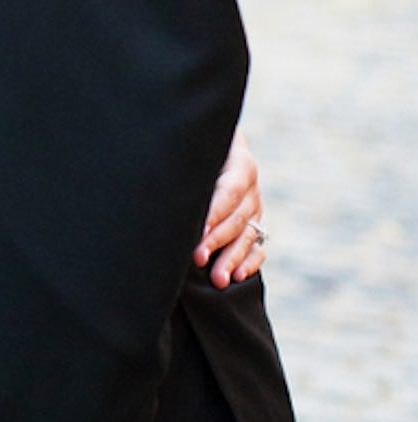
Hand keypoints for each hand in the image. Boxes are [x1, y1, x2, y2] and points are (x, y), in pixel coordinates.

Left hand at [194, 126, 265, 286]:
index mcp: (240, 163)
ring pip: (247, 235)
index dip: (213, 213)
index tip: (197, 231)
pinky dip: (250, 262)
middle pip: (237, 217)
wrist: (215, 142)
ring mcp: (255, 206)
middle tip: (197, 258)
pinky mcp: (256, 222)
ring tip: (218, 280)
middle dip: (217, 240)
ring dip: (232, 258)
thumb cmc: (195, 145)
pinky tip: (238, 276)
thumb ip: (188, 162)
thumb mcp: (196, 148)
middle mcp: (251, 186)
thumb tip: (162, 177)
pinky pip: (258, 245)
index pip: (228, 191)